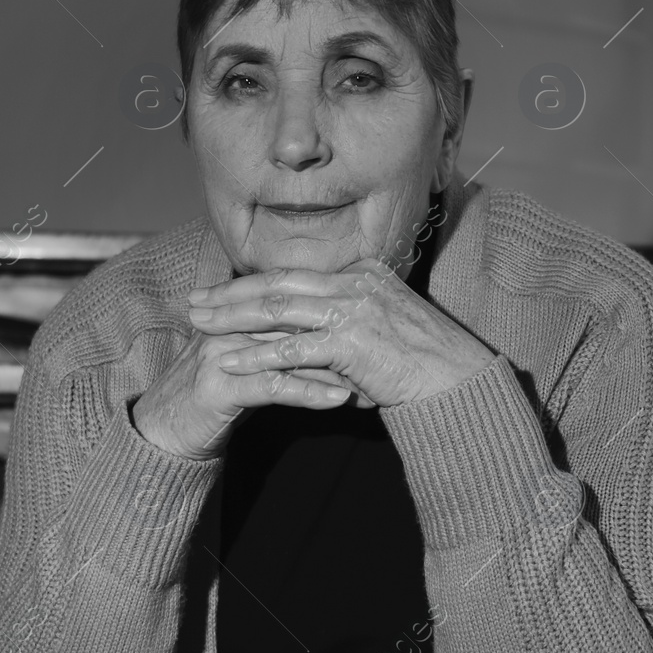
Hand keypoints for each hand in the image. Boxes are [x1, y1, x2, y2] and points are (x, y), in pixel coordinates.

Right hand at [129, 327, 359, 461]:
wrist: (162, 433)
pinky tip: (340, 401)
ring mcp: (222, 353)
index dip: (335, 315)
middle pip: (296, 322)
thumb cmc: (211, 399)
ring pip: (289, 350)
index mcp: (238, 316)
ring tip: (373, 377)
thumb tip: (327, 342)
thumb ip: (281, 349)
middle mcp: (230, 326)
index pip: (294, 305)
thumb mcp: (249, 365)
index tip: (376, 328)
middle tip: (384, 351)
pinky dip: (310, 392)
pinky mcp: (219, 386)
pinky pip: (273, 386)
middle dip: (343, 336)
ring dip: (335, 365)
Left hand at [185, 259, 495, 408]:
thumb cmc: (423, 362)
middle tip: (196, 301)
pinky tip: (230, 362)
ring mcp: (353, 309)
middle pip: (278, 284)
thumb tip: (314, 341)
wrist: (456, 380)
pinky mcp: (350, 341)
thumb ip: (347, 323)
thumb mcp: (383, 327)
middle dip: (231, 293)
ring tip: (200, 325)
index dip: (254, 282)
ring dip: (233, 318)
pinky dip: (258, 356)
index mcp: (362, 273)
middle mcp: (355, 283)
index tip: (221, 289)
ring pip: (278, 309)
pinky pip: (292, 349)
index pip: (296, 274)